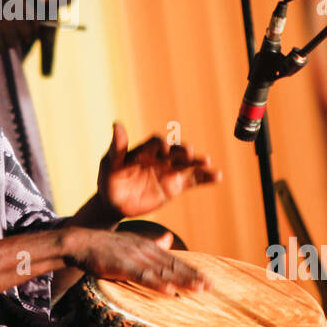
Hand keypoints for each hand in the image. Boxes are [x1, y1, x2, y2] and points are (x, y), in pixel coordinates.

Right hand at [65, 228, 205, 294]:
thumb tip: (169, 239)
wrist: (80, 243)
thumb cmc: (103, 246)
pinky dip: (158, 284)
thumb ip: (151, 242)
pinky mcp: (123, 266)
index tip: (207, 280)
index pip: (174, 260)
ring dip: (182, 281)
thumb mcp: (131, 241)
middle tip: (211, 287)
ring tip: (198, 289)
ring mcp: (135, 258)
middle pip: (173, 266)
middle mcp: (145, 250)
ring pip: (163, 271)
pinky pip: (143, 277)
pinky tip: (169, 291)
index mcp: (147, 245)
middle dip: (193, 277)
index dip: (191, 270)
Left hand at [98, 122, 220, 218]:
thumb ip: (116, 147)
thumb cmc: (109, 180)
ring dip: (197, 162)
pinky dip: (205, 178)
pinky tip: (217, 177)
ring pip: (187, 164)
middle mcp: (160, 157)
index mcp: (145, 150)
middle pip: (175, 151)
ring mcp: (169, 171)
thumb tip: (116, 124)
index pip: (156, 143)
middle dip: (182, 151)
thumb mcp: (110, 164)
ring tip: (207, 162)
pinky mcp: (175, 186)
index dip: (160, 145)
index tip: (163, 150)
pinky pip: (193, 180)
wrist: (115, 203)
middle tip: (189, 152)